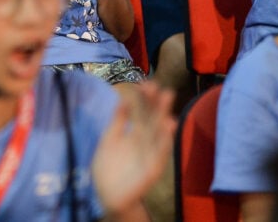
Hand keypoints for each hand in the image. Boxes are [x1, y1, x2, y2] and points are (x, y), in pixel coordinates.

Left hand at [92, 81, 175, 217]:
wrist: (109, 195)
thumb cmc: (110, 167)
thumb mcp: (110, 139)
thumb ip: (117, 121)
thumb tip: (122, 98)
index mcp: (135, 134)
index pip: (141, 112)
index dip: (144, 99)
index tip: (145, 82)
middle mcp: (145, 142)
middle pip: (152, 120)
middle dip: (156, 105)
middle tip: (161, 88)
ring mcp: (150, 155)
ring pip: (158, 134)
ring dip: (164, 119)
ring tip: (168, 103)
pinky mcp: (152, 169)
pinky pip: (160, 154)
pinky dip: (164, 141)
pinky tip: (169, 127)